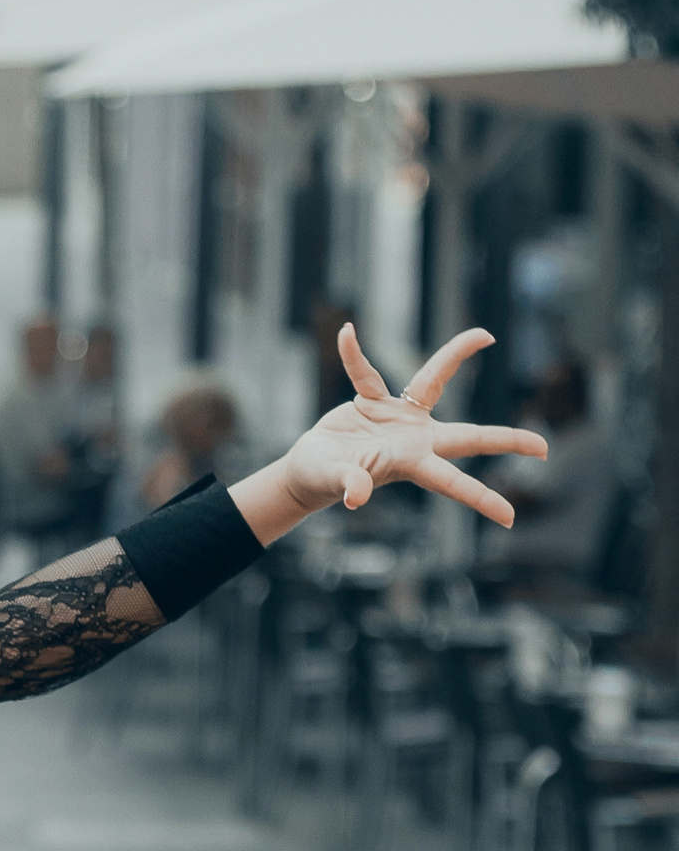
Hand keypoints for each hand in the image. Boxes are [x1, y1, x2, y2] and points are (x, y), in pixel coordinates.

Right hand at [280, 325, 546, 530]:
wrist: (307, 469)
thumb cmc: (320, 480)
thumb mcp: (333, 480)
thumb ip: (349, 483)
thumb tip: (357, 497)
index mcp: (410, 461)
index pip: (453, 481)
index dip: (481, 497)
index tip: (509, 518)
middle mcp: (414, 440)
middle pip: (470, 435)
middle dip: (506, 441)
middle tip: (543, 448)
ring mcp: (398, 419)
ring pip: (434, 381)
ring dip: (456, 357)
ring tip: (484, 336)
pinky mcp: (374, 402)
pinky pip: (367, 372)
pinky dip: (354, 355)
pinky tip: (348, 332)